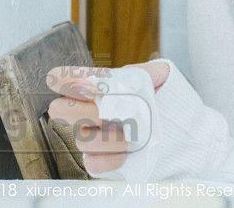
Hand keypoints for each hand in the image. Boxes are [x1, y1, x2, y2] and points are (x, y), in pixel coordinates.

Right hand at [45, 61, 169, 173]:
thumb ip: (144, 70)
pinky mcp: (98, 160)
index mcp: (94, 86)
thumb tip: (125, 76)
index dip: (66, 81)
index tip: (90, 87)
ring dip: (108, 138)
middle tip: (111, 113)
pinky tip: (126, 152)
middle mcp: (86, 111)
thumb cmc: (160, 97)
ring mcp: (90, 137)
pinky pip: (92, 164)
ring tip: (131, 135)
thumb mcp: (158, 75)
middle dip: (85, 111)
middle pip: (59, 109)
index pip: (62, 78)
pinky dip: (110, 159)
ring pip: (81, 139)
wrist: (173, 124)